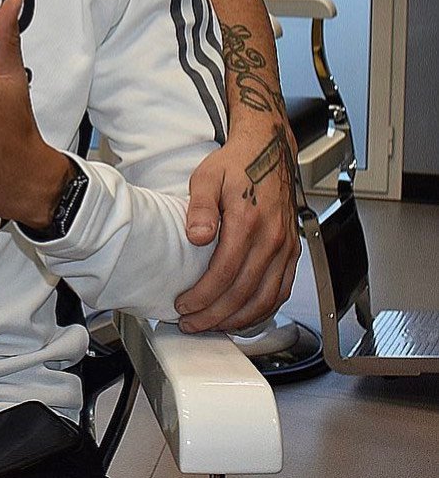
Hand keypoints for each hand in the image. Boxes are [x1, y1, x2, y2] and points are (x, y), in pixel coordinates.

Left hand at [174, 115, 300, 331]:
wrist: (269, 152)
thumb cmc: (236, 164)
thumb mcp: (207, 177)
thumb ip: (200, 208)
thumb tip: (197, 237)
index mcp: (249, 222)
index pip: (225, 273)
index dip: (204, 296)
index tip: (184, 306)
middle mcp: (273, 239)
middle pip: (245, 293)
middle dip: (216, 315)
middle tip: (193, 324)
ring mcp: (286, 247)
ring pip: (266, 298)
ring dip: (239, 318)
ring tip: (214, 325)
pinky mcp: (293, 251)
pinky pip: (281, 290)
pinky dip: (263, 309)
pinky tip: (244, 316)